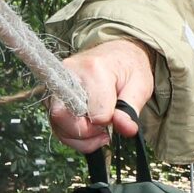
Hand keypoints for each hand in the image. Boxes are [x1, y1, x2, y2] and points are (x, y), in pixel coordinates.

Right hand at [49, 37, 155, 153]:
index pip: (97, 113)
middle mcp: (69, 75)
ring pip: (57, 124)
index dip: (110, 121)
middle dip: (87, 134)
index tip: (118, 115)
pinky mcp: (52, 96)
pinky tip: (90, 131)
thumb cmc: (128, 67)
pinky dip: (73, 136)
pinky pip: (56, 125)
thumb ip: (131, 109)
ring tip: (100, 133)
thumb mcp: (140, 85)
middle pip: (63, 117)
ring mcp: (57, 85)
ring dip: (80, 139)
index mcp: (94, 70)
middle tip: (106, 130)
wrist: (115, 53)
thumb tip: (126, 129)